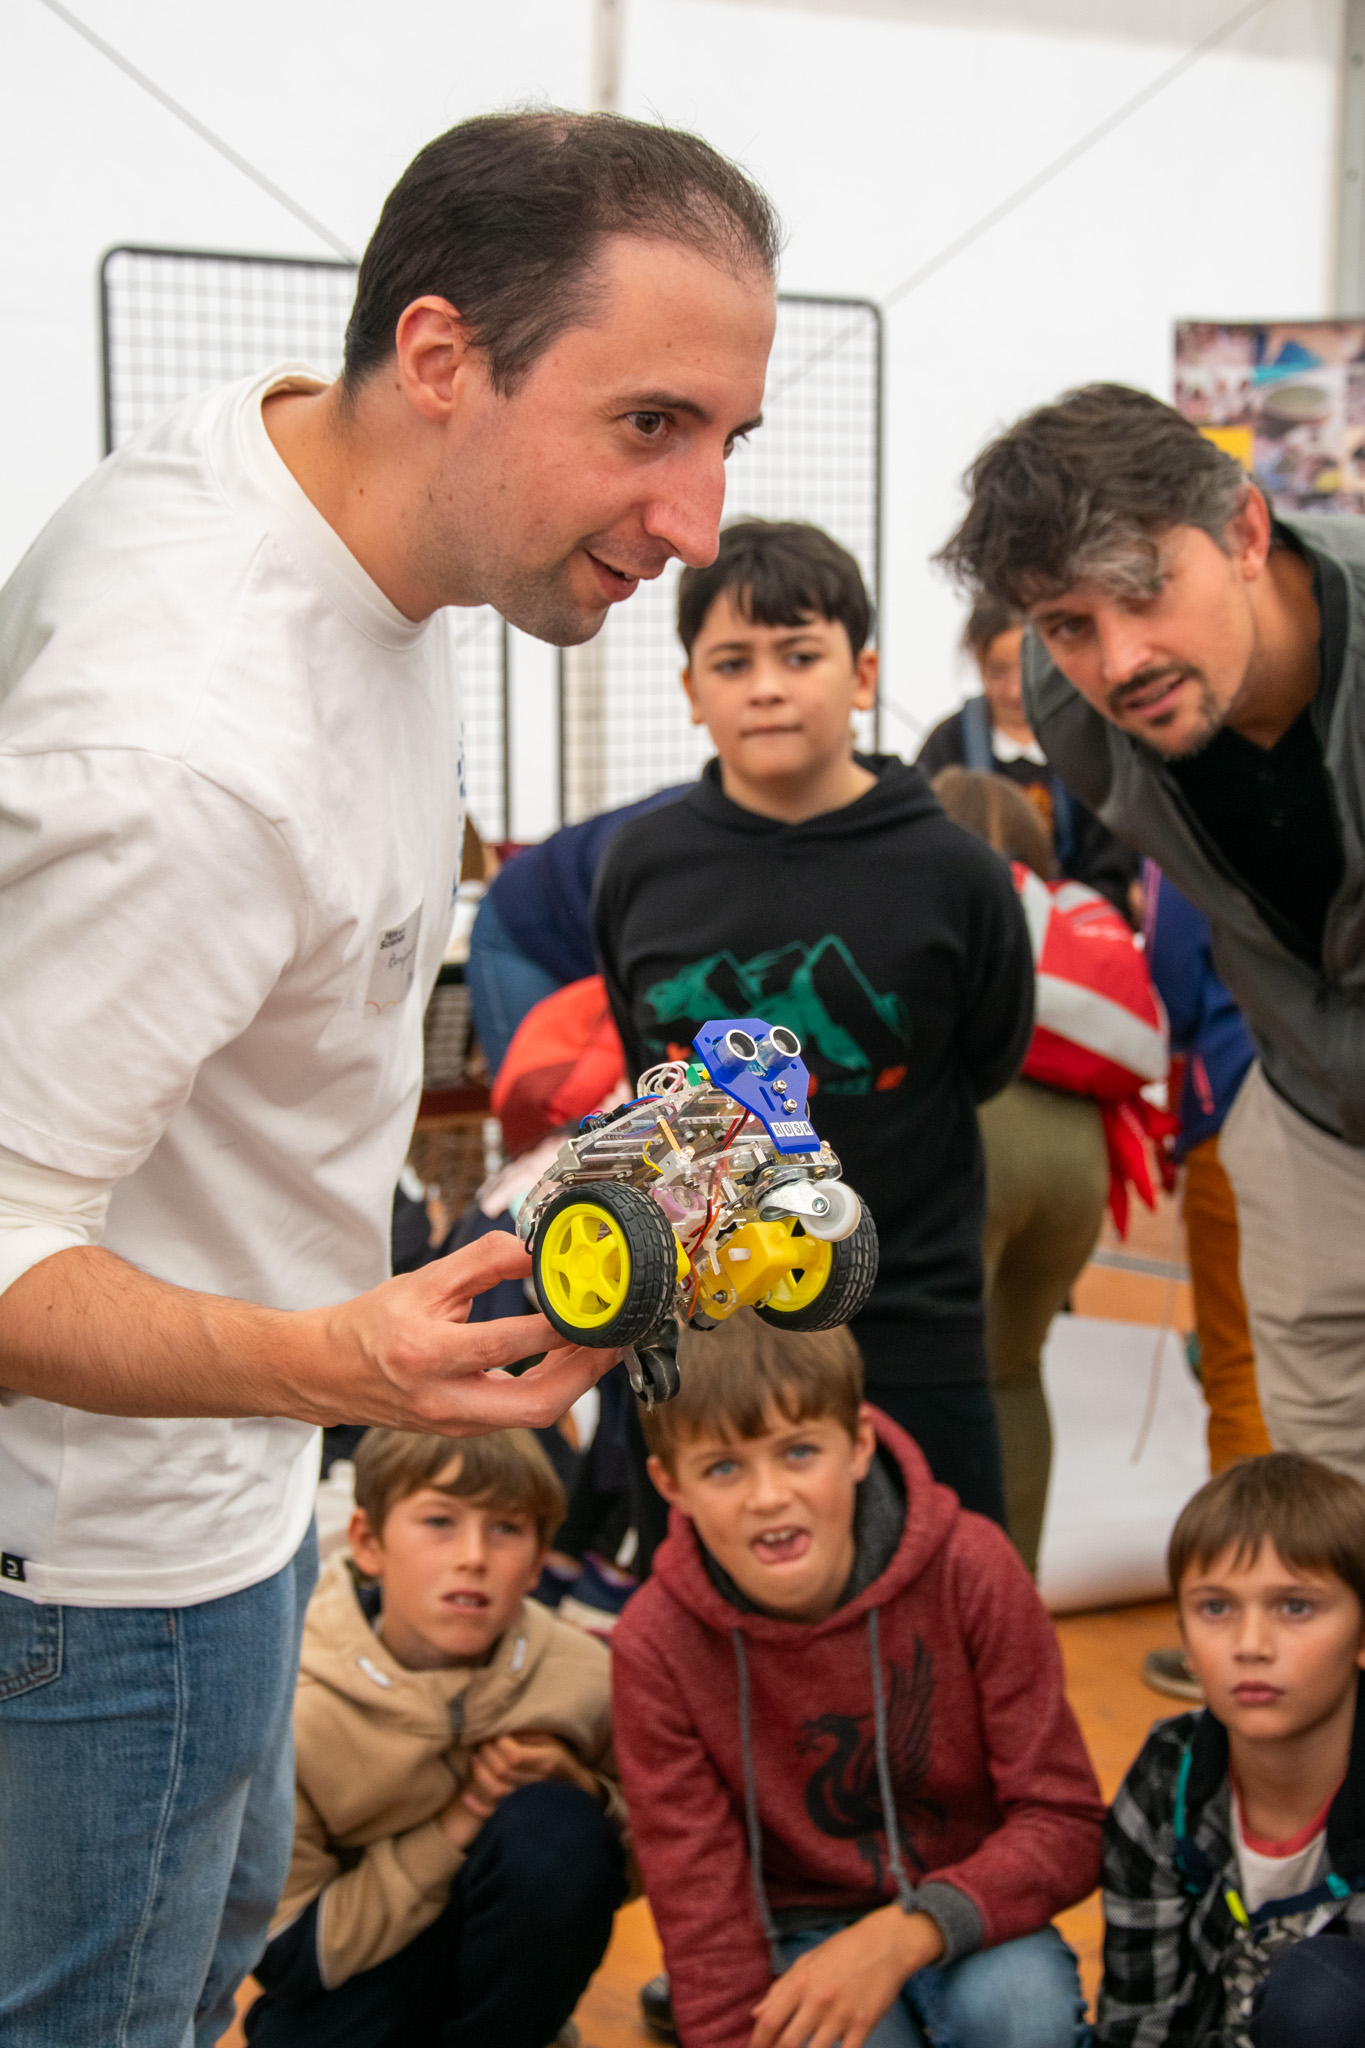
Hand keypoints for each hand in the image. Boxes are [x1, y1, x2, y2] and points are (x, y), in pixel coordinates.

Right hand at [298, 1232, 617, 1432]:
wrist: (327, 1374)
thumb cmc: (372, 1324)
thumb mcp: (423, 1280)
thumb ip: (483, 1261)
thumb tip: (538, 1250)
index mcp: (425, 1354)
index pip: (504, 1344)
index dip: (554, 1327)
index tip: (588, 1303)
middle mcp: (442, 1400)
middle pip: (534, 1405)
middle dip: (584, 1374)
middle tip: (613, 1339)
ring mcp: (455, 1424)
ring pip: (533, 1415)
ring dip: (574, 1382)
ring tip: (598, 1345)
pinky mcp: (464, 1430)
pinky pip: (520, 1415)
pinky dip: (551, 1388)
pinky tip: (566, 1360)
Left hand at [462, 1732, 599, 1816]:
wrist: (577, 1792)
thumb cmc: (561, 1761)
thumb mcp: (552, 1741)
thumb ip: (529, 1736)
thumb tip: (501, 1728)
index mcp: (547, 1762)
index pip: (514, 1755)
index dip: (500, 1744)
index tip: (498, 1736)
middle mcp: (537, 1784)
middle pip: (502, 1771)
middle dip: (487, 1753)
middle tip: (483, 1744)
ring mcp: (527, 1803)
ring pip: (495, 1791)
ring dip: (480, 1773)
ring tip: (475, 1759)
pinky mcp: (519, 1816)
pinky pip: (494, 1815)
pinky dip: (477, 1808)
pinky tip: (466, 1796)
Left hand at [748, 1906, 943, 2047]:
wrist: (885, 1944)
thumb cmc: (843, 1950)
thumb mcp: (807, 1962)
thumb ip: (781, 1988)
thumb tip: (756, 2013)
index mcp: (801, 1981)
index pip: (769, 2020)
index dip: (758, 2042)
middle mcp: (818, 1999)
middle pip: (787, 2043)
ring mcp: (841, 2015)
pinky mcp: (863, 2026)